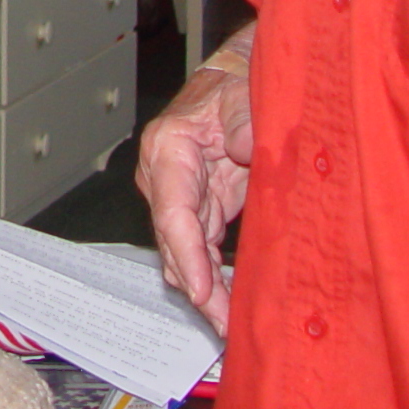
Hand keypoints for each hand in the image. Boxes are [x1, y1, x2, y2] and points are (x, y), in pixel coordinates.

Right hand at [135, 60, 254, 331]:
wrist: (235, 81)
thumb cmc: (236, 86)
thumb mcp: (244, 94)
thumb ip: (245, 118)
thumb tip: (245, 149)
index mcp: (168, 148)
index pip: (172, 212)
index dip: (187, 255)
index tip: (201, 291)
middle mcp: (163, 177)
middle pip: (174, 244)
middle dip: (198, 288)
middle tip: (225, 326)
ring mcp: (177, 196)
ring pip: (183, 255)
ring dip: (205, 291)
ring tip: (230, 327)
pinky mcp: (198, 208)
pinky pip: (199, 251)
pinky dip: (212, 279)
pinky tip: (229, 306)